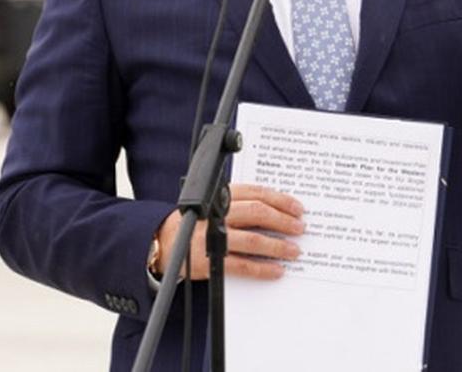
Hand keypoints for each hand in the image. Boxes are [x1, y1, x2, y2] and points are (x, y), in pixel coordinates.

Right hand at [155, 182, 303, 280]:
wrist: (162, 243)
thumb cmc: (194, 223)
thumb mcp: (212, 204)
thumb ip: (238, 203)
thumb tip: (276, 209)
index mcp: (219, 197)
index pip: (255, 192)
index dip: (280, 199)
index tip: (297, 208)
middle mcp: (216, 214)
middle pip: (257, 213)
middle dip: (283, 220)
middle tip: (299, 227)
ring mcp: (212, 238)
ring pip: (253, 239)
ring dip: (278, 246)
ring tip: (294, 250)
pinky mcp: (210, 261)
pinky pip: (242, 265)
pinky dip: (262, 268)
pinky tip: (277, 270)